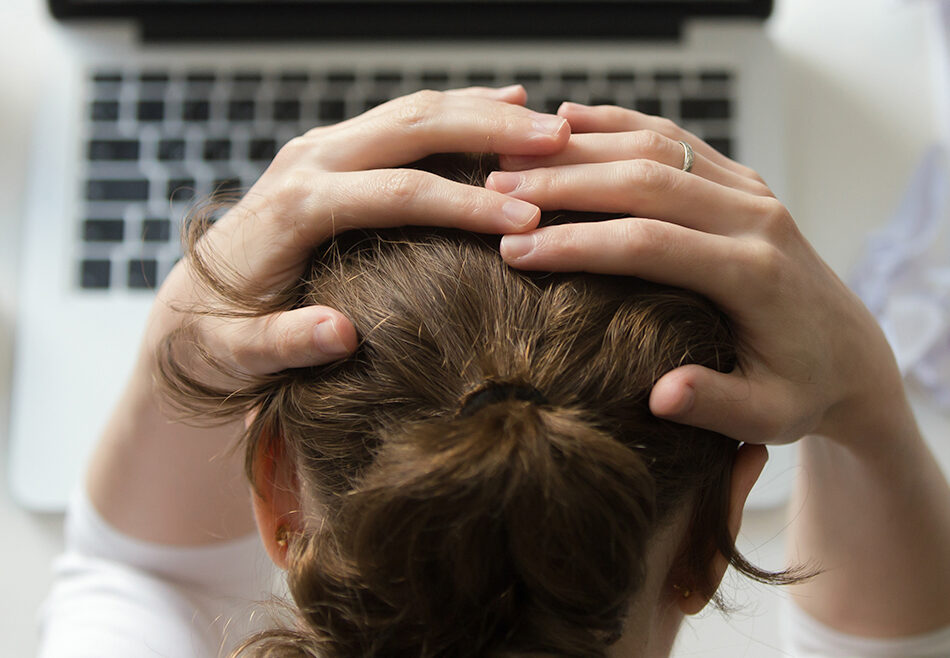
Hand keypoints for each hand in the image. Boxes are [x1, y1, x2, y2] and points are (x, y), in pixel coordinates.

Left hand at [149, 86, 569, 377]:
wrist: (191, 302)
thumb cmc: (219, 335)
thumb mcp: (238, 354)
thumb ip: (282, 344)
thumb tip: (341, 334)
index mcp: (295, 208)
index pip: (396, 194)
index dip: (464, 206)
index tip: (526, 221)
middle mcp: (309, 162)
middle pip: (413, 129)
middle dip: (491, 131)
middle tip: (558, 141)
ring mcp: (322, 149)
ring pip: (414, 111)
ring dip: (484, 111)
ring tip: (551, 124)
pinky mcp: (334, 150)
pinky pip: (404, 119)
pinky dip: (458, 110)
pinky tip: (505, 102)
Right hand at [488, 102, 901, 446]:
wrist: (850, 352)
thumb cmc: (802, 389)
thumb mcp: (769, 416)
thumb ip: (717, 404)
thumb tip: (660, 397)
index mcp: (754, 274)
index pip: (648, 243)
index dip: (576, 243)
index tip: (515, 251)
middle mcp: (755, 218)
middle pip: (644, 180)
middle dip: (563, 184)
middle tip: (495, 192)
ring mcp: (750, 191)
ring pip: (655, 146)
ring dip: (581, 146)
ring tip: (514, 157)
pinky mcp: (742, 181)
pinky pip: (674, 138)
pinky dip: (619, 123)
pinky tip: (569, 119)